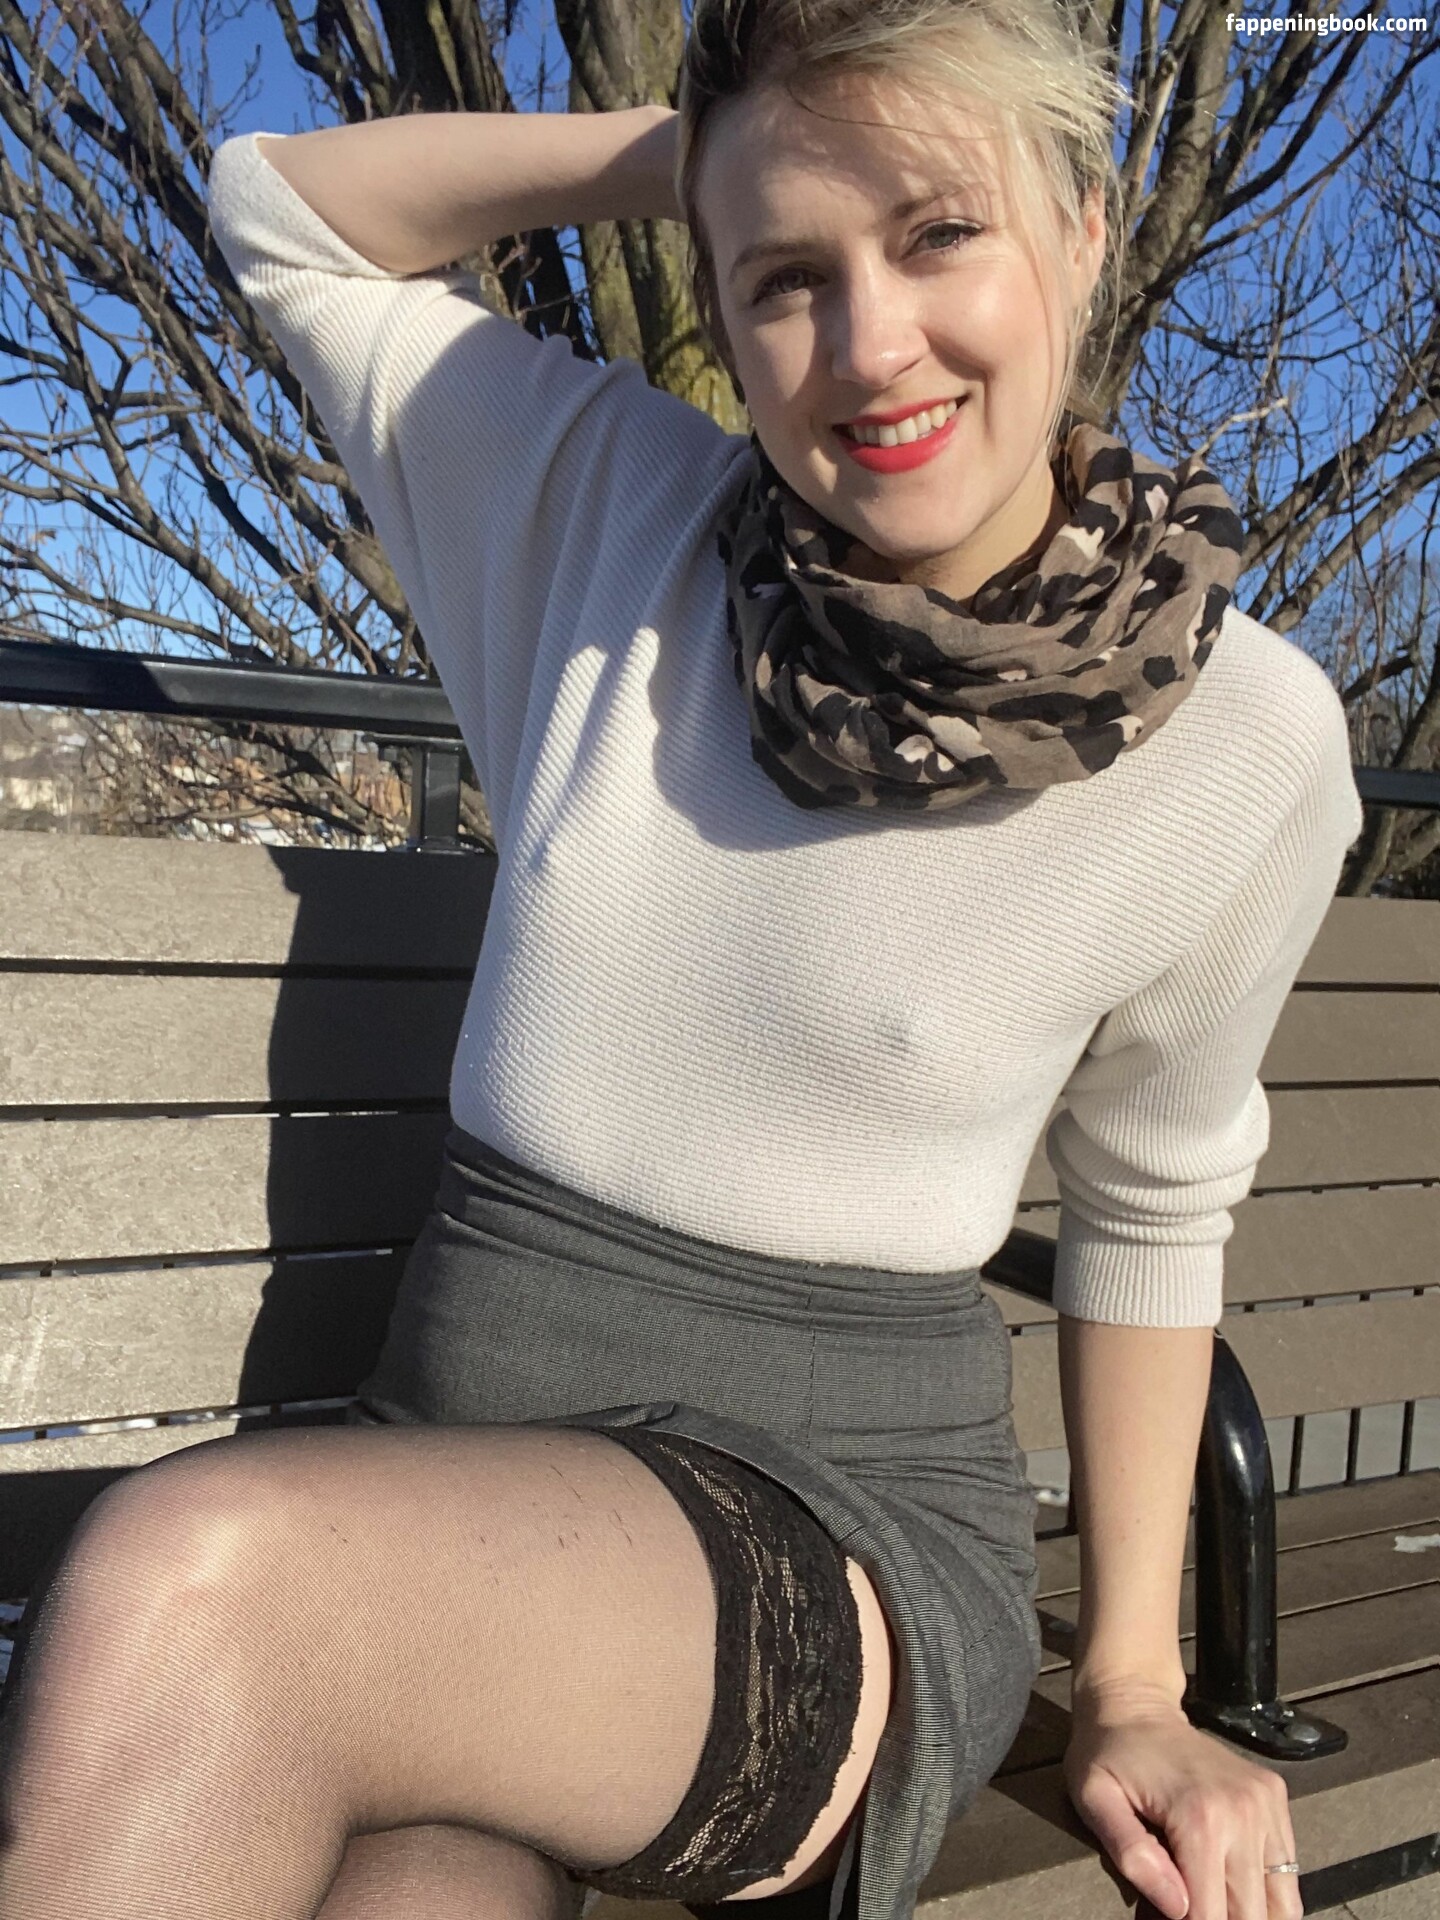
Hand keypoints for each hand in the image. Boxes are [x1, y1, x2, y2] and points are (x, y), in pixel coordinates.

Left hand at [1063, 1694, 1301, 1919]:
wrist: (1136, 1703)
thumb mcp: (1095, 1799)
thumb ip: (1132, 1856)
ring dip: (1250, 1915)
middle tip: (1184, 1912)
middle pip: (1251, 1915)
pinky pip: (1288, 1872)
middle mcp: (1244, 1811)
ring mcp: (1264, 1803)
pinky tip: (1233, 1889)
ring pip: (1281, 1904)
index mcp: (1200, 1817)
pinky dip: (1268, 1895)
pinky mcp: (1274, 1797)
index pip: (1213, 1916)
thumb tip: (1177, 1907)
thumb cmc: (1109, 1752)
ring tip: (1210, 1904)